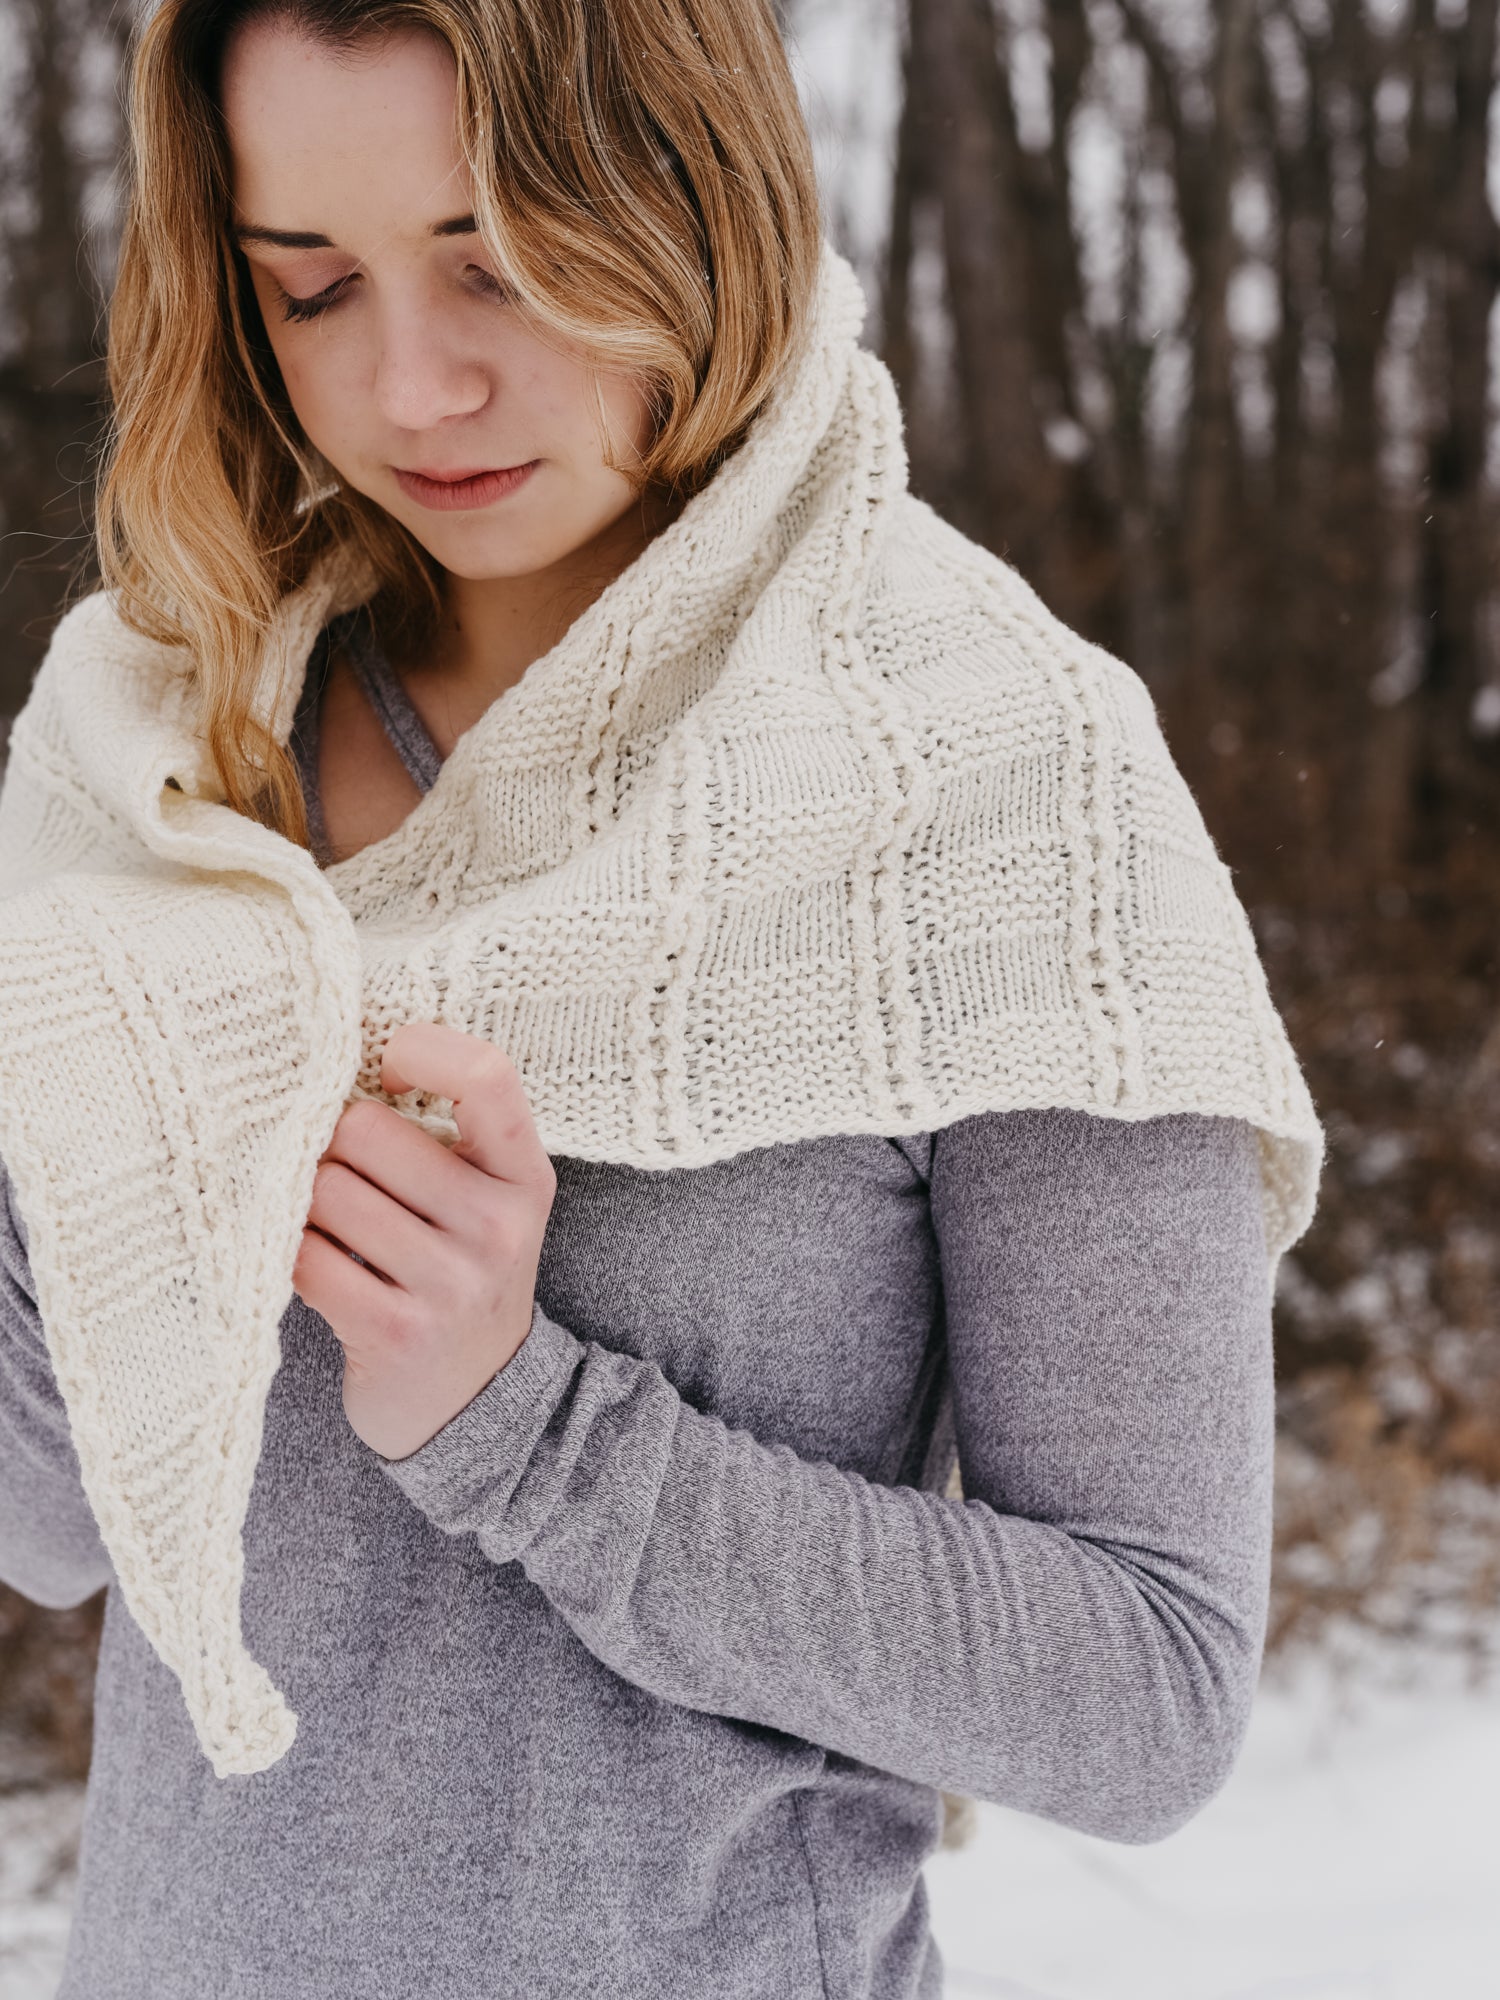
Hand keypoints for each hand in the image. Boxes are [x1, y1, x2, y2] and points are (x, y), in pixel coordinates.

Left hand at [291, 1021, 557, 1460]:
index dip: (419, 1050)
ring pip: (325, 1191)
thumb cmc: (460, 1270)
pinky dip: (290, 1254)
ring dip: (304, 1206)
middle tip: (339, 1175)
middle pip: (366, 1130)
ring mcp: (452, 1282)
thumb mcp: (486, 1198)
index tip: (387, 1073)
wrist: (473, 1399)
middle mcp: (499, 1224)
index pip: (485, 1074)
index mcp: (525, 1174)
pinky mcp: (396, 1331)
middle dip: (332, 1147)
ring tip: (329, 1228)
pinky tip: (314, 1264)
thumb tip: (332, 1064)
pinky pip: (305, 1258)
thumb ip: (444, 1131)